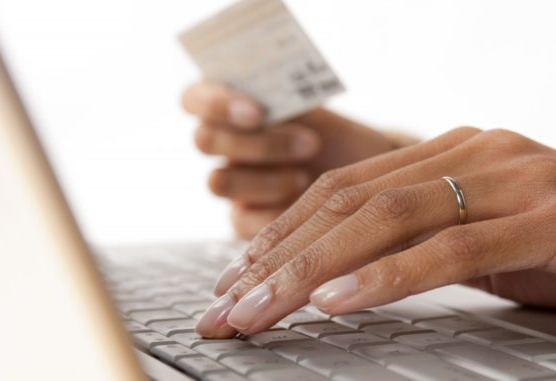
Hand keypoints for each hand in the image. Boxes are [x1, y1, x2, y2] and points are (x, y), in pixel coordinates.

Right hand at [182, 81, 398, 237]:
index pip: (194, 98)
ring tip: (308, 176)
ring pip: (218, 181)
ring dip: (265, 179)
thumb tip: (277, 87)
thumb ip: (287, 96)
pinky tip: (303, 203)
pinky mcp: (243, 218)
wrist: (361, 172)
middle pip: (205, 140)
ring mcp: (231, 182)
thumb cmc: (333, 132)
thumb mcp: (316, 110)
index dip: (216, 103)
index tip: (258, 112)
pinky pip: (240, 219)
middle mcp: (223, 143)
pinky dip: (273, 212)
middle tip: (311, 144)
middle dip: (258, 143)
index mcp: (230, 105)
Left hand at [195, 127, 555, 337]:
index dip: (283, 232)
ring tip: (259, 310)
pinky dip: (387, 277)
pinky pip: (452, 248)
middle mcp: (480, 151)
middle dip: (278, 257)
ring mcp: (518, 178)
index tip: (238, 277)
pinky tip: (336, 304)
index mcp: (459, 151)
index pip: (346, 190)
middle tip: (227, 306)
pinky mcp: (554, 217)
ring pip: (388, 221)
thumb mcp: (492, 244)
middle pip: (351, 203)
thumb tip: (352, 274)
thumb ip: (430, 243)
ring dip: (311, 271)